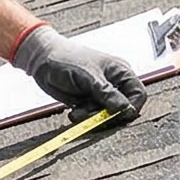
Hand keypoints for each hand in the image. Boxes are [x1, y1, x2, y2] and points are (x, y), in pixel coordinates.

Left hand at [12, 24, 145, 117]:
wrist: (41, 61)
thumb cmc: (67, 60)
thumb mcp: (88, 76)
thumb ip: (106, 93)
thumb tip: (126, 110)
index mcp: (120, 72)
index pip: (138, 94)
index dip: (132, 107)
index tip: (119, 116)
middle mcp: (114, 84)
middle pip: (123, 108)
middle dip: (108, 115)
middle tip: (93, 119)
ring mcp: (101, 94)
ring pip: (106, 115)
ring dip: (92, 117)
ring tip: (76, 113)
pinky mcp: (88, 102)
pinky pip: (92, 116)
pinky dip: (84, 117)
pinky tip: (73, 112)